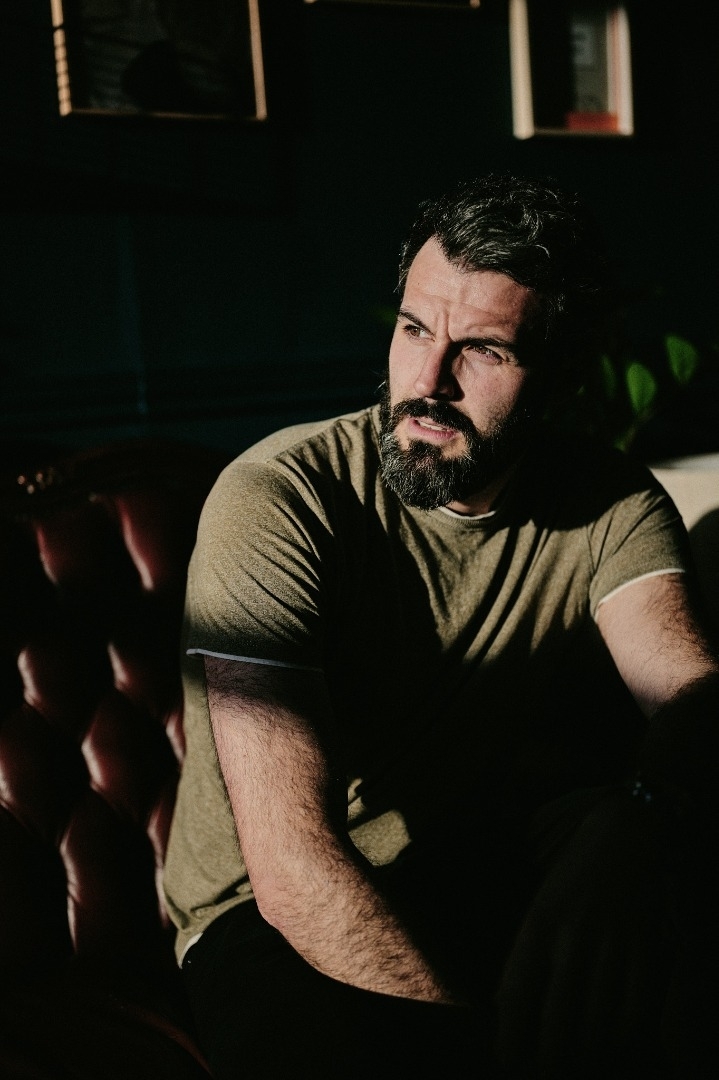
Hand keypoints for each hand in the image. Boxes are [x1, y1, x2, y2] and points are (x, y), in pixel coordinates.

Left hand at [494, 787, 681, 1078]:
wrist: (625, 836)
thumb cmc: (574, 879)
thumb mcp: (539, 909)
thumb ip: (529, 958)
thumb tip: (511, 1014)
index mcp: (538, 926)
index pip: (517, 996)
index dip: (511, 1040)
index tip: (509, 1063)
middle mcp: (574, 938)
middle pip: (559, 1023)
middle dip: (550, 1060)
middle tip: (546, 1071)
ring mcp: (613, 947)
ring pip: (599, 1026)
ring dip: (588, 1054)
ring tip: (580, 1060)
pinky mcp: (646, 951)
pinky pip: (636, 1014)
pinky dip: (624, 1036)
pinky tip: (615, 1041)